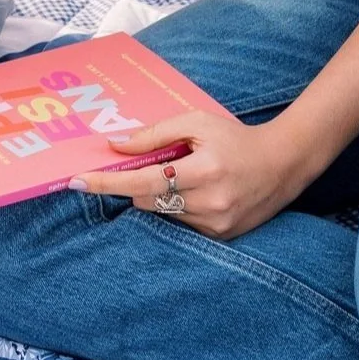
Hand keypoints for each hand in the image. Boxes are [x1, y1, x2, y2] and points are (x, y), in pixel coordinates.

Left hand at [72, 111, 322, 240]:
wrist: (282, 164)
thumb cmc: (235, 137)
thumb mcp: (197, 123)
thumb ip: (155, 135)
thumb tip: (116, 146)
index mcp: (204, 170)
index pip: (142, 181)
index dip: (107, 182)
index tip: (76, 181)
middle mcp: (209, 202)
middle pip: (146, 200)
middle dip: (136, 183)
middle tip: (145, 164)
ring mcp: (215, 224)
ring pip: (161, 212)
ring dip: (159, 194)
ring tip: (185, 174)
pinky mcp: (219, 236)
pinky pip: (180, 223)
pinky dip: (178, 206)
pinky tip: (198, 190)